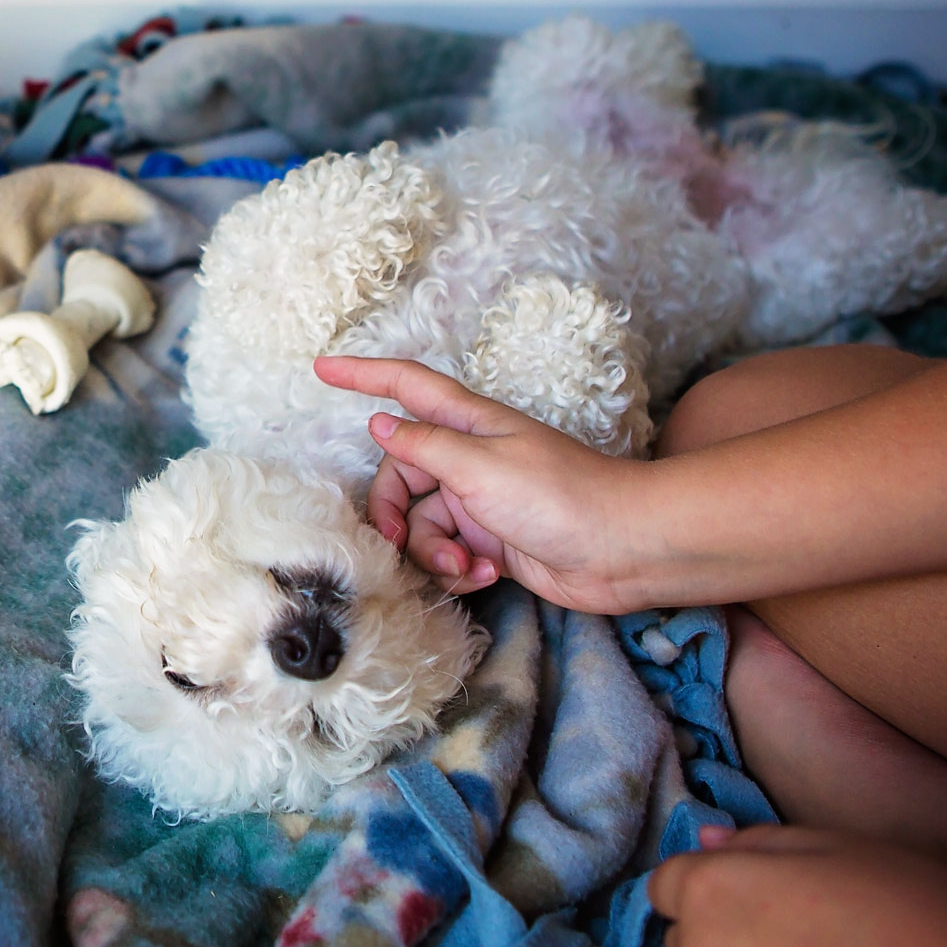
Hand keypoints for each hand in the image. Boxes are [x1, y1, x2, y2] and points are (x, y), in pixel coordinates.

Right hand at [313, 355, 660, 613]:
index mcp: (469, 425)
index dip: (363, 375)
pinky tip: (486, 577)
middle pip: (400, 476)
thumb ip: (424, 447)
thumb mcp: (481, 468)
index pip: (407, 387)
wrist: (625, 551)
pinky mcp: (493, 543)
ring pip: (421, 524)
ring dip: (431, 553)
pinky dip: (458, 570)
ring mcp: (481, 503)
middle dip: (393, 515)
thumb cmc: (561, 497)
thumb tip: (380, 423)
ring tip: (465, 567)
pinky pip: (448, 554)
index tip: (321, 368)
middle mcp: (470, 459)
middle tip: (396, 543)